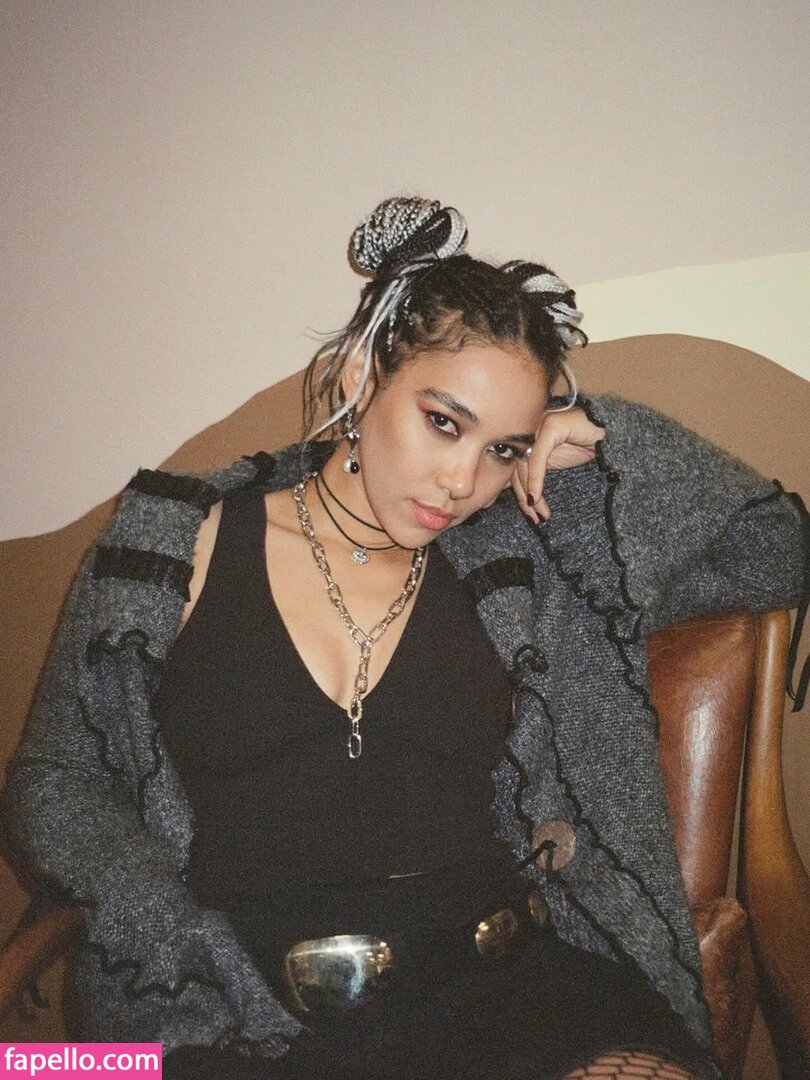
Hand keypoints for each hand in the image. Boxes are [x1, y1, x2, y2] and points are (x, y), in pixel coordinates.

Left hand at [511, 407, 604, 523]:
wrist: (615, 432)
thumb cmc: (590, 444)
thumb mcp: (558, 461)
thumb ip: (537, 471)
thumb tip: (520, 495)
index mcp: (530, 434)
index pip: (514, 464)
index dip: (518, 491)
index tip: (528, 513)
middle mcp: (531, 427)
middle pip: (515, 465)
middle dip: (523, 496)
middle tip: (534, 518)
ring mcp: (540, 423)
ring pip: (524, 463)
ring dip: (529, 492)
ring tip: (540, 513)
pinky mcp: (552, 426)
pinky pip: (537, 457)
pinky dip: (535, 480)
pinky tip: (536, 498)